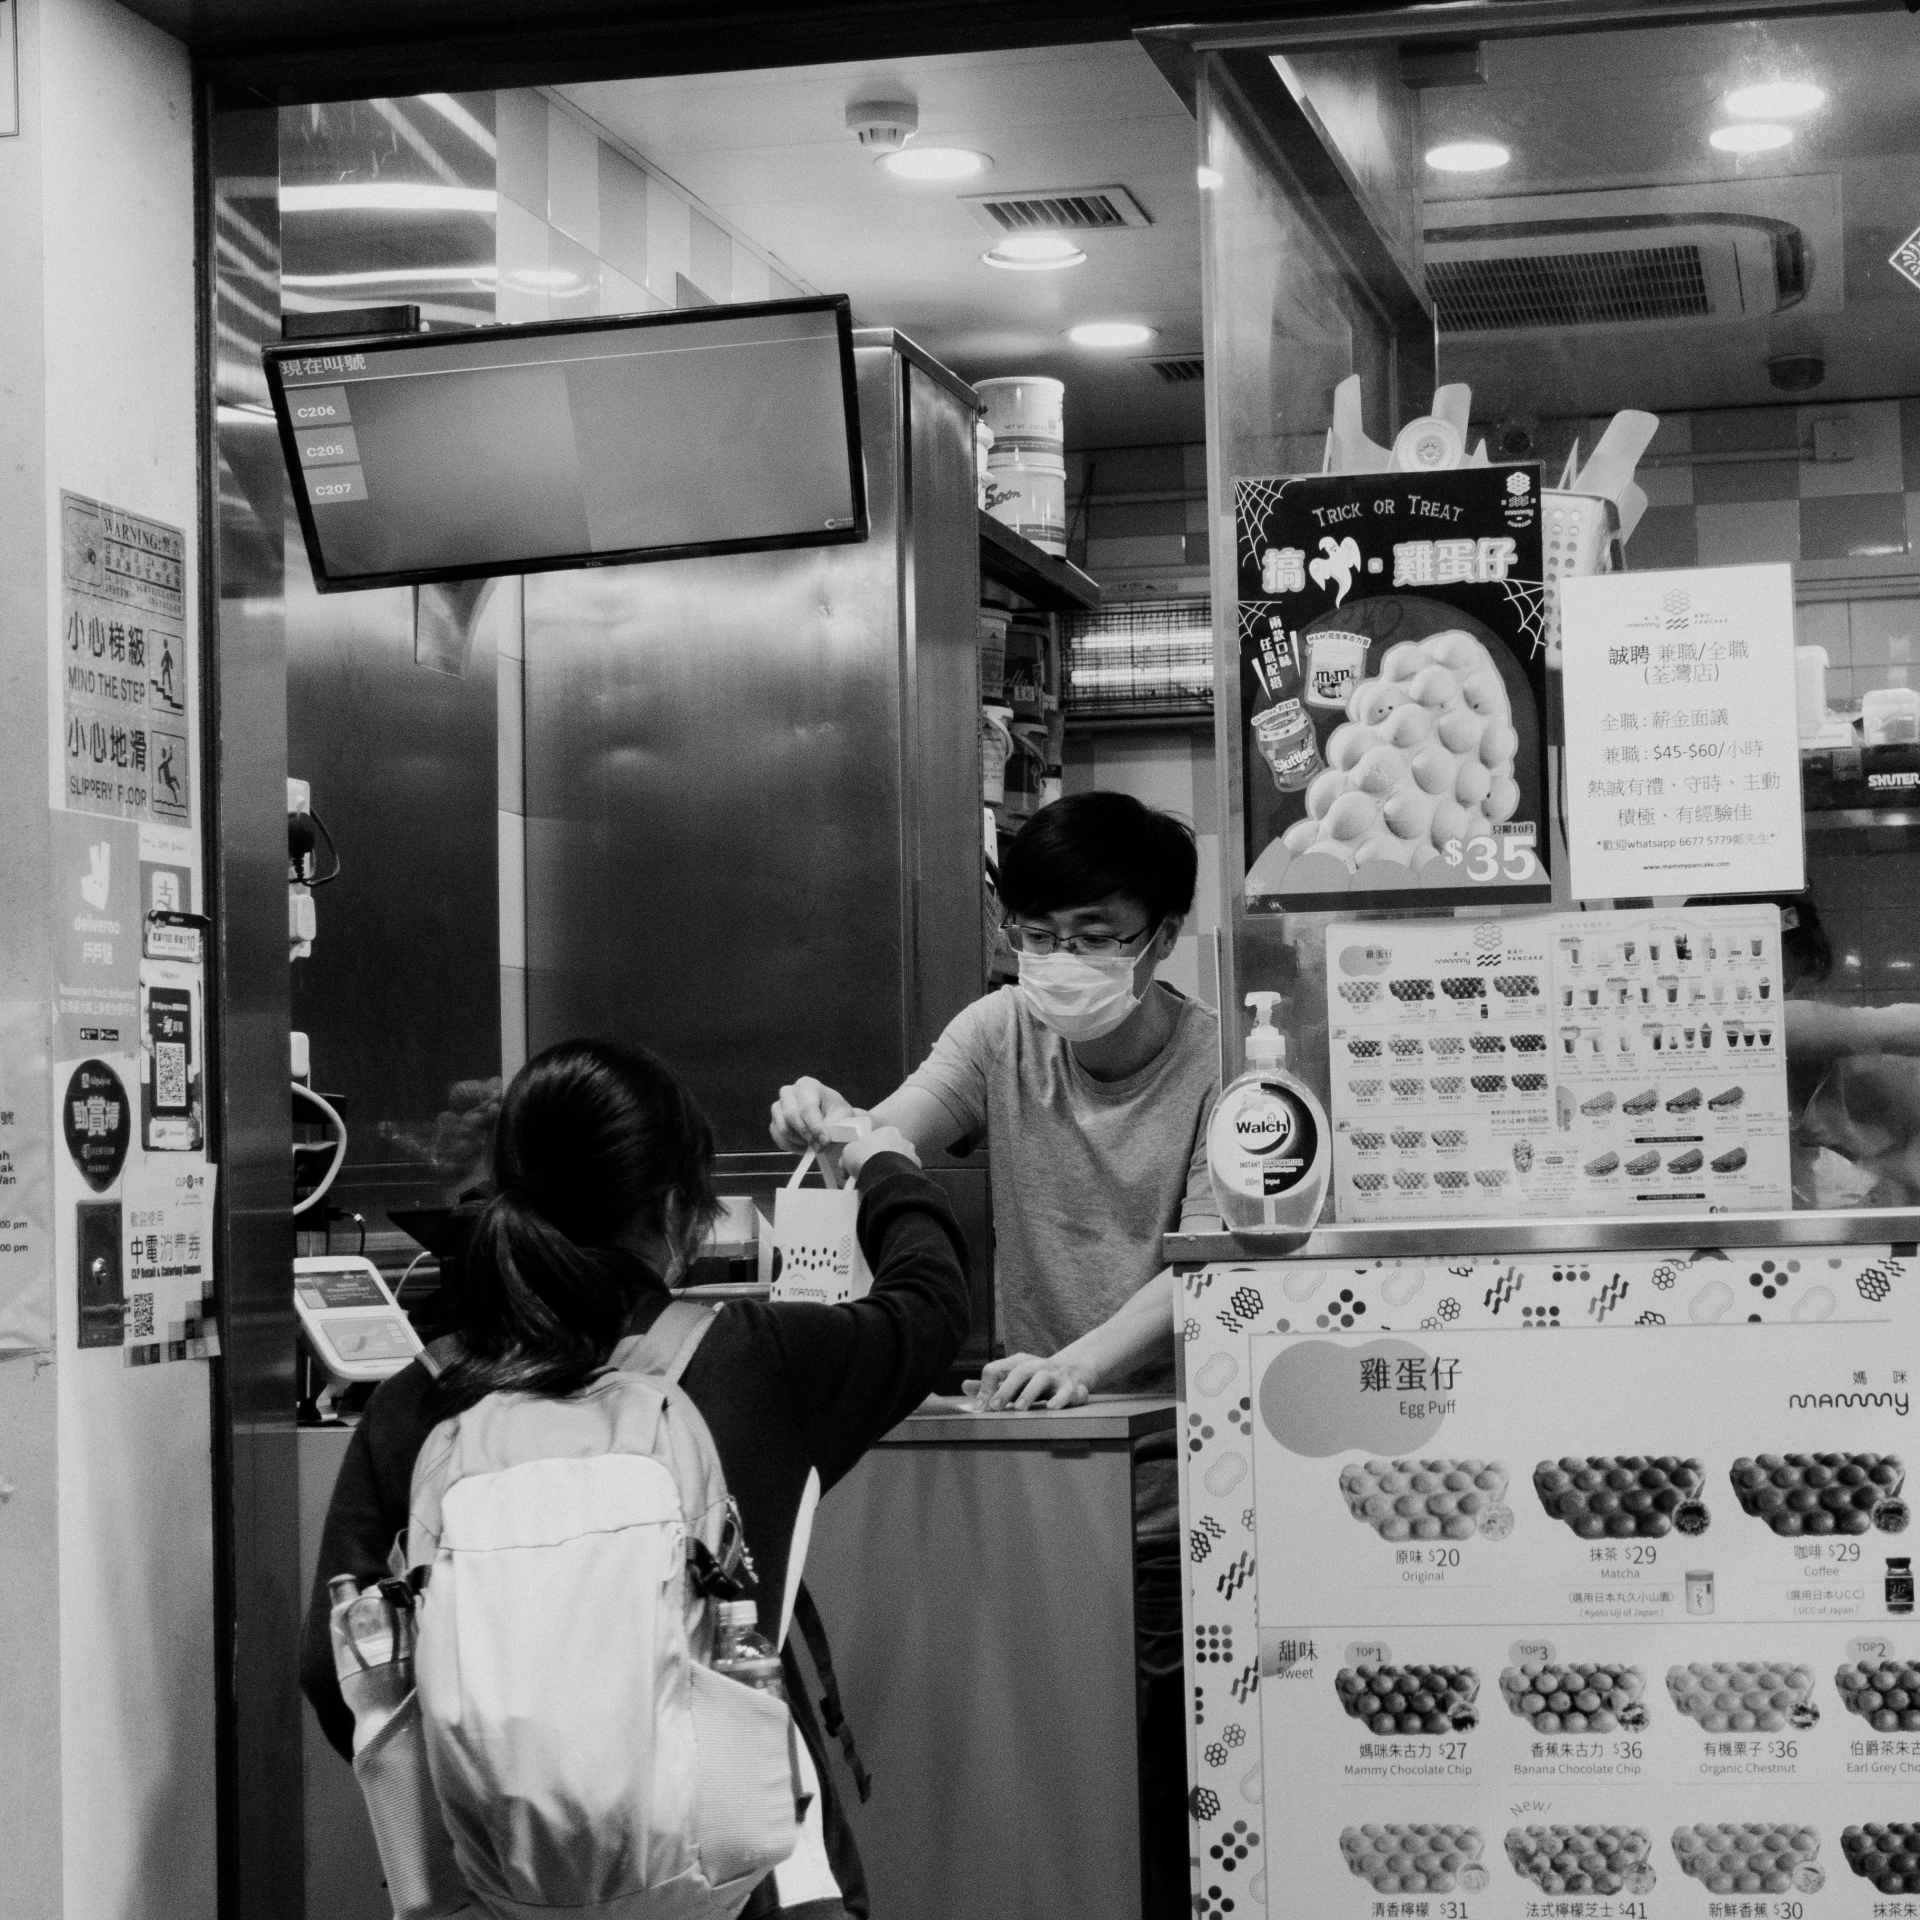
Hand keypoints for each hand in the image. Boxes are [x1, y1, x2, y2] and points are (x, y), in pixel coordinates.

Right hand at [769, 1076, 853, 1152]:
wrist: (829, 1117)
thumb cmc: (835, 1112)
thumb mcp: (843, 1114)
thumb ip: (836, 1124)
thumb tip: (825, 1139)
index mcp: (807, 1085)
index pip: (806, 1106)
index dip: (815, 1126)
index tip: (825, 1140)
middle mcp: (788, 1093)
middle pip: (791, 1116)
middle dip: (807, 1134)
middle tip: (820, 1146)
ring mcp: (778, 1108)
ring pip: (784, 1130)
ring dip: (801, 1141)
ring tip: (815, 1144)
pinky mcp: (774, 1124)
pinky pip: (780, 1139)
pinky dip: (794, 1147)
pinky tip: (806, 1145)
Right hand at [840, 1125, 919, 1178]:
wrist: (884, 1175)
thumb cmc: (866, 1157)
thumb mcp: (848, 1152)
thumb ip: (849, 1154)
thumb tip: (845, 1165)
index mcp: (888, 1131)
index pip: (878, 1140)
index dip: (868, 1152)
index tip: (861, 1162)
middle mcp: (904, 1141)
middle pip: (889, 1152)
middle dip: (879, 1162)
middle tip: (868, 1173)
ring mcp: (912, 1157)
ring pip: (899, 1164)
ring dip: (889, 1171)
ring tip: (878, 1183)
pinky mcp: (917, 1172)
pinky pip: (905, 1176)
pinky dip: (897, 1181)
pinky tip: (888, 1187)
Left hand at [965, 1351, 1093, 1411]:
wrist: (1075, 1370)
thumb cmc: (1036, 1378)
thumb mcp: (1014, 1378)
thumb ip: (991, 1384)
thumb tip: (965, 1386)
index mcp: (1018, 1363)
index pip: (996, 1368)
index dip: (986, 1387)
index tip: (980, 1407)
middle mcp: (1035, 1365)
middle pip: (1018, 1372)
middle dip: (1005, 1389)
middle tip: (994, 1406)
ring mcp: (1055, 1374)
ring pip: (1041, 1378)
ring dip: (1030, 1392)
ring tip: (1020, 1407)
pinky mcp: (1072, 1386)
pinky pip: (1067, 1391)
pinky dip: (1060, 1399)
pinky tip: (1051, 1408)